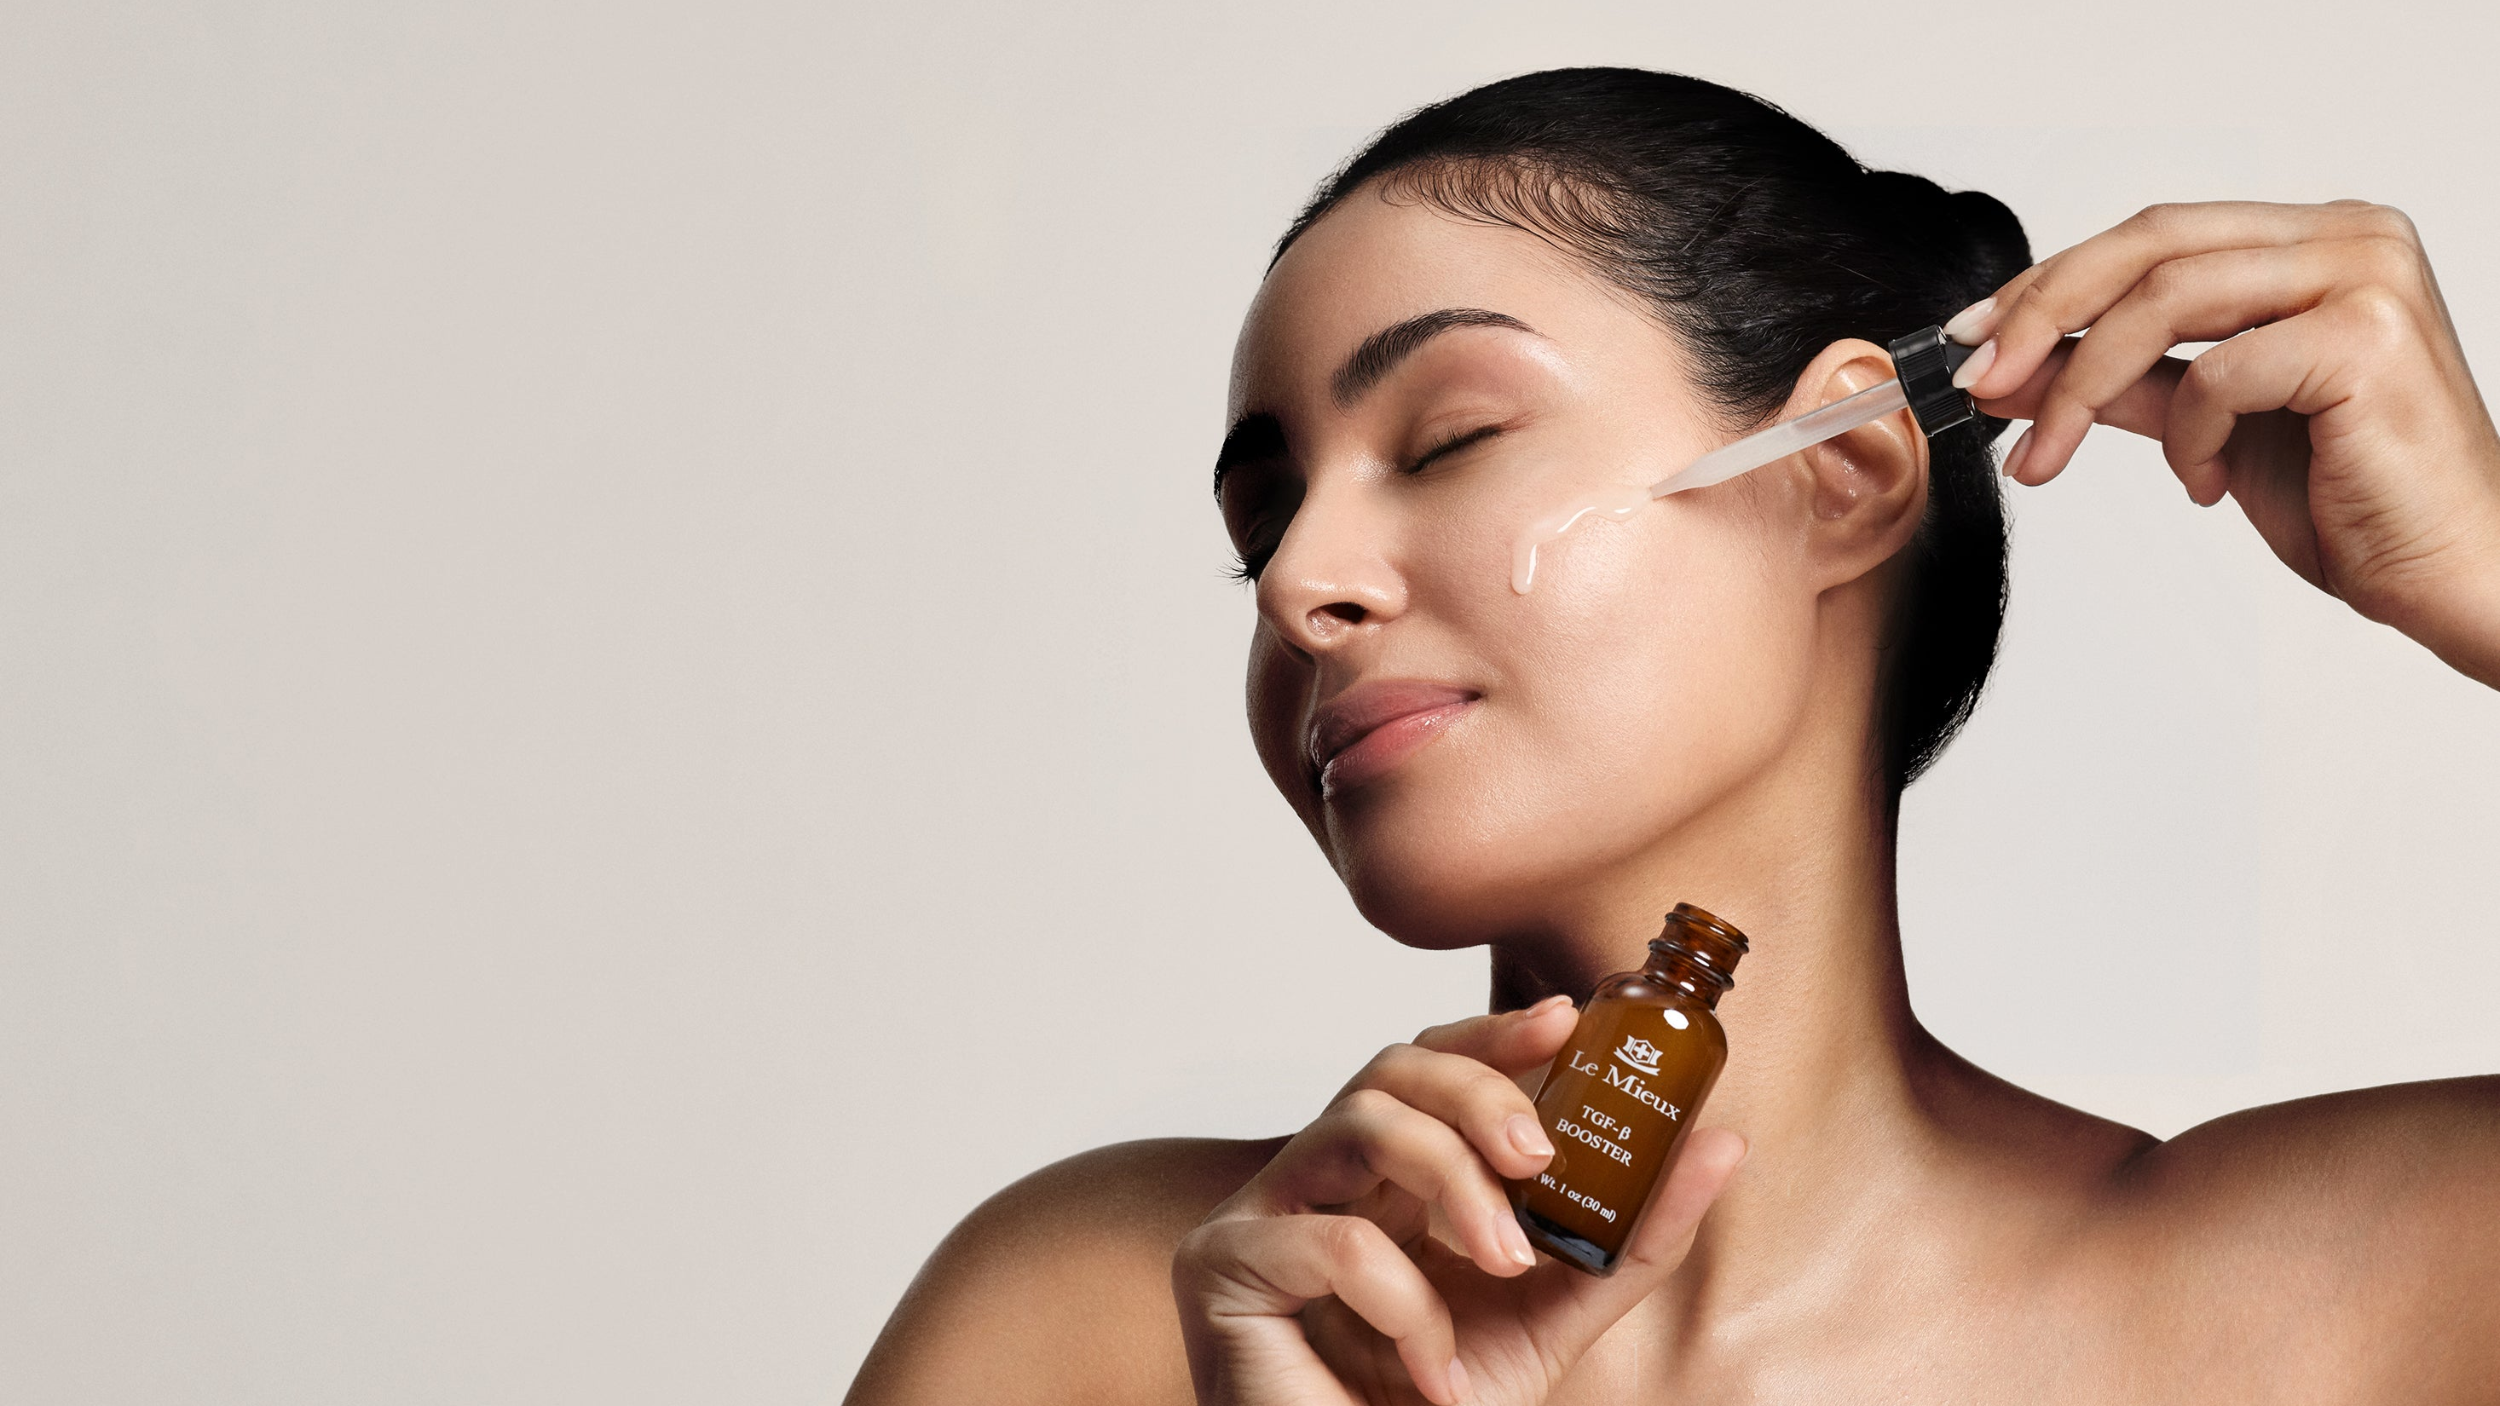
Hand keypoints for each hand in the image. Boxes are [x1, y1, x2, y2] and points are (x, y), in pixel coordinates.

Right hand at [1170, 999, 1746, 1405]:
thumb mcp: (1553, 1317)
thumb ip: (1627, 1238)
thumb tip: (1720, 1144)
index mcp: (1383, 1180)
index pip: (1429, 1068)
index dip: (1492, 1033)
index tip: (1571, 1018)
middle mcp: (1319, 1182)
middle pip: (1388, 1070)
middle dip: (1478, 1090)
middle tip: (1542, 1153)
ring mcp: (1261, 1216)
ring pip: (1355, 1122)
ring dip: (1452, 1182)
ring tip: (1506, 1261)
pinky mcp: (1222, 1267)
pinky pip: (1331, 1243)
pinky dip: (1406, 1305)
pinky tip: (1430, 1368)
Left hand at [1951, 200, 2499, 686]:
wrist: (2449, 572)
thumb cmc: (2348, 501)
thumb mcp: (2209, 426)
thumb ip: (2126, 383)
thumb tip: (2014, 369)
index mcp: (2313, 240)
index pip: (2154, 234)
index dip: (2050, 281)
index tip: (1973, 337)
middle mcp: (2347, 236)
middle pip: (2150, 244)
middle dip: (2041, 314)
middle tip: (1978, 382)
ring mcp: (2364, 275)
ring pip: (2165, 301)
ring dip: (2079, 386)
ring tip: (2044, 457)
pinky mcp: (2366, 335)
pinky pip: (2217, 374)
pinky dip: (2185, 439)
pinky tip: (2203, 484)